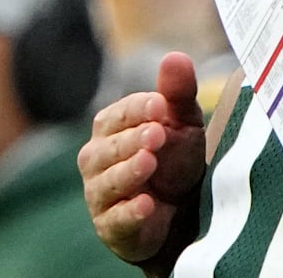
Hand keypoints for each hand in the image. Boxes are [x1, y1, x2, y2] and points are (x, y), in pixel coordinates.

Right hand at [78, 52, 205, 264]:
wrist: (184, 209)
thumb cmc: (177, 158)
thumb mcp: (184, 123)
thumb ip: (178, 93)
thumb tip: (175, 56)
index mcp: (112, 130)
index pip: (117, 115)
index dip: (137, 109)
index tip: (159, 105)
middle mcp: (98, 160)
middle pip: (108, 148)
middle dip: (131, 140)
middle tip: (156, 134)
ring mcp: (102, 195)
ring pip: (107, 182)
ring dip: (128, 172)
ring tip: (149, 162)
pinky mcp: (113, 226)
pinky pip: (116, 219)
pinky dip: (130, 212)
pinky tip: (147, 204)